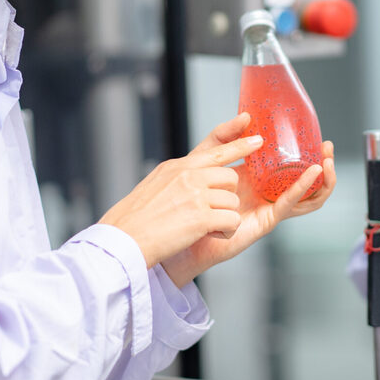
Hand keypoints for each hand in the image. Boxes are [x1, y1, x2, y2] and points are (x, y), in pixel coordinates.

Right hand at [98, 113, 263, 269]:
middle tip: (207, 214)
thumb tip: (192, 179)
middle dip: (226, 198)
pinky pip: (231, 221)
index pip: (216, 149)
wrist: (122, 240)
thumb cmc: (134, 220)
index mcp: (178, 167)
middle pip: (230, 178)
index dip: (239, 143)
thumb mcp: (155, 185)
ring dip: (224, 218)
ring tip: (203, 229)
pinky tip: (210, 236)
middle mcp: (188, 176)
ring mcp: (195, 195)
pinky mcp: (201, 217)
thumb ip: (177, 178)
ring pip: (232, 201)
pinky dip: (225, 232)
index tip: (257, 139)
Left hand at [160, 131, 336, 287]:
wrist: (185, 229)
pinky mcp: (267, 220)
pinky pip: (290, 204)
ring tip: (326, 162)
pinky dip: (303, 188)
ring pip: (308, 197)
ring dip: (322, 180)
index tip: (317, 136)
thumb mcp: (207, 158)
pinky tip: (312, 174)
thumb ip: (224, 136)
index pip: (292, 165)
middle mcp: (270, 193)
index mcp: (260, 178)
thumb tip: (246, 116)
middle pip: (308, 182)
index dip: (308, 152)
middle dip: (324, 165)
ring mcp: (270, 207)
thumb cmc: (194, 198)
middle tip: (327, 147)